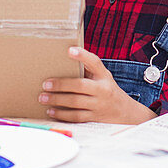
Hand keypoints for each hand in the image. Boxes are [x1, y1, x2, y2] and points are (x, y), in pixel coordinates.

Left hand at [39, 47, 156, 124]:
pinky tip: (51, 111)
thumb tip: (63, 59)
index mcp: (103, 75)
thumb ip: (88, 69)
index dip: (82, 55)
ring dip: (57, 100)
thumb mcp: (102, 76)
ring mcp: (99, 105)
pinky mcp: (94, 118)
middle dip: (60, 85)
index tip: (69, 50)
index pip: (94, 62)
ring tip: (43, 98)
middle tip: (45, 85)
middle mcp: (102, 89)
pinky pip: (76, 117)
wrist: (124, 112)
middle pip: (80, 85)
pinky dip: (62, 115)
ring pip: (76, 102)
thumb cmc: (106, 89)